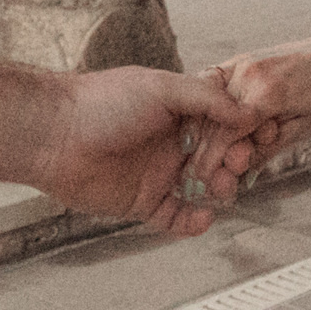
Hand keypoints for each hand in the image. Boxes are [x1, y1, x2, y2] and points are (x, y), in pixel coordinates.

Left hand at [36, 67, 258, 237]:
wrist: (54, 135)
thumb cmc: (101, 102)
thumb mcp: (161, 87)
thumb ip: (206, 98)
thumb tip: (245, 110)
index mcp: (177, 111)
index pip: (221, 124)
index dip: (240, 134)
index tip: (256, 139)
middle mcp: (170, 142)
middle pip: (217, 159)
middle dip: (232, 164)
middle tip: (236, 165)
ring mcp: (158, 174)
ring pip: (201, 190)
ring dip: (217, 191)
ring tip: (220, 188)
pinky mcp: (143, 202)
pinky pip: (176, 217)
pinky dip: (193, 222)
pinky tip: (203, 217)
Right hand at [186, 39, 310, 187]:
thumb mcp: (304, 129)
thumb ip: (268, 148)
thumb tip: (240, 173)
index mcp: (267, 93)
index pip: (225, 134)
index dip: (210, 161)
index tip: (203, 182)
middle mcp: (247, 74)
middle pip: (210, 121)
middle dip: (201, 152)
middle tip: (197, 178)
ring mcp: (240, 63)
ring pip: (206, 105)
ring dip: (198, 132)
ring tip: (199, 157)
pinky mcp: (239, 60)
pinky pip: (212, 87)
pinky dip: (206, 109)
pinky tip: (203, 128)